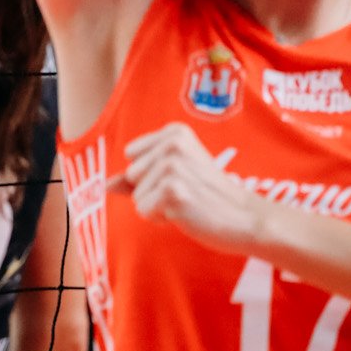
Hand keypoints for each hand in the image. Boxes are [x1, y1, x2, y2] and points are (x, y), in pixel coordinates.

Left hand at [119, 122, 265, 253]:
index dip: (150, 174)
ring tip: (188, 202)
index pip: (131, 156)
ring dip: (157, 206)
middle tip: (187, 193)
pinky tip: (187, 213)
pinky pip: (143, 211)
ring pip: (135, 196)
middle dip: (152, 191)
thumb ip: (138, 177)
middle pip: (131, 175)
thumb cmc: (209, 196)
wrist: (245, 217)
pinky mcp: (173, 192)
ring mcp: (173, 167)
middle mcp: (172, 144)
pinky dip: (161, 218)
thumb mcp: (174, 176)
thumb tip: (105, 184)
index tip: (182, 177)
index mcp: (174, 132)